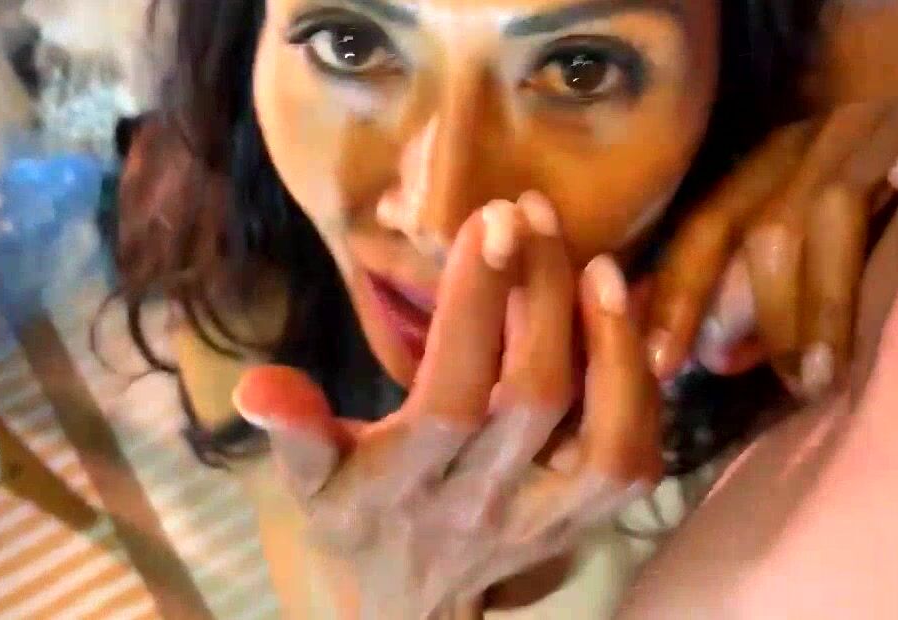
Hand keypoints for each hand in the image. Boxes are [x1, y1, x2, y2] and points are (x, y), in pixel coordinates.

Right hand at [232, 195, 661, 617]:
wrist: (408, 604)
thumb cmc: (358, 520)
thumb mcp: (310, 483)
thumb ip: (294, 433)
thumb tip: (257, 385)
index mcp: (401, 488)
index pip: (449, 396)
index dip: (475, 306)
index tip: (486, 221)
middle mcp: (479, 508)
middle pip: (532, 401)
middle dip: (541, 295)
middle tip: (534, 215)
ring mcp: (541, 523)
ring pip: (606, 447)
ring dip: (612, 348)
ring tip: (601, 266)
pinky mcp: (583, 526)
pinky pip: (633, 466)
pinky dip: (641, 393)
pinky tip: (625, 327)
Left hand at [647, 78, 897, 398]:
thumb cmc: (878, 181)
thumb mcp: (813, 228)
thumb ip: (764, 292)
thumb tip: (716, 357)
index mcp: (771, 165)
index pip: (707, 230)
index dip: (679, 296)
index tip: (660, 363)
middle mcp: (812, 141)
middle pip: (770, 227)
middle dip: (765, 312)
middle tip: (783, 382)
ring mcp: (874, 125)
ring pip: (835, 203)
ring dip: (826, 295)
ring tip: (824, 370)